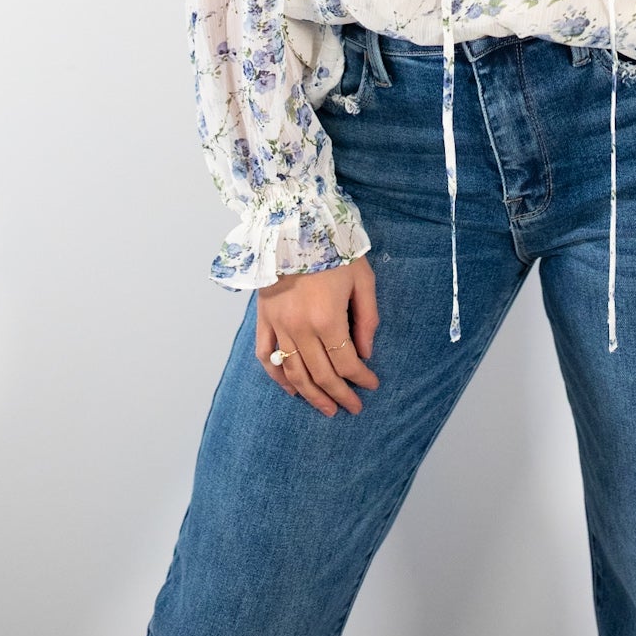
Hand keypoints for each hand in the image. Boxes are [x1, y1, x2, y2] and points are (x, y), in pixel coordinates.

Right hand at [256, 255, 380, 417]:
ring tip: (326, 410)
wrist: (293, 225)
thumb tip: (365, 353)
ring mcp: (279, 326)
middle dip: (340, 396)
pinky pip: (267, 357)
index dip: (361, 379)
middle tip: (353, 408)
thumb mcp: (362, 279)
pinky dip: (278, 378)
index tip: (372, 385)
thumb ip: (367, 319)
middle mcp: (301, 329)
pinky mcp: (264, 320)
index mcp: (328, 318)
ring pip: (294, 374)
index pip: (346, 362)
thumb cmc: (333, 249)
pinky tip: (292, 390)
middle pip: (322, 375)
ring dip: (311, 396)